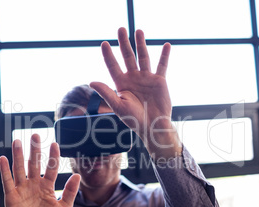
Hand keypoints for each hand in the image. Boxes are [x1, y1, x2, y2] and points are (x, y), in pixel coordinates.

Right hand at [0, 134, 79, 206]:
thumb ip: (70, 192)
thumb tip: (77, 175)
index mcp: (47, 186)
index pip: (51, 167)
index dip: (53, 156)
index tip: (55, 143)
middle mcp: (34, 184)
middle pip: (34, 163)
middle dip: (34, 150)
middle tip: (35, 135)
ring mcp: (22, 189)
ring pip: (20, 168)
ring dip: (18, 155)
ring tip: (18, 141)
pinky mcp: (12, 196)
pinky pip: (7, 181)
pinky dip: (5, 170)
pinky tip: (3, 158)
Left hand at [90, 28, 181, 159]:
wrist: (153, 126)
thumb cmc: (134, 119)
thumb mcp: (118, 106)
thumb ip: (106, 93)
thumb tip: (91, 81)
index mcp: (121, 84)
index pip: (113, 66)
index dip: (108, 55)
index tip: (104, 43)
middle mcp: (133, 78)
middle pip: (127, 57)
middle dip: (124, 43)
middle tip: (120, 29)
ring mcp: (146, 78)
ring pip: (143, 57)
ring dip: (141, 44)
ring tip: (138, 31)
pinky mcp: (159, 81)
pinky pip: (162, 65)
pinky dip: (165, 55)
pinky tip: (166, 45)